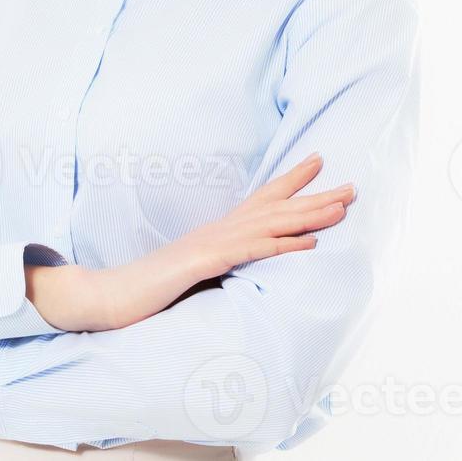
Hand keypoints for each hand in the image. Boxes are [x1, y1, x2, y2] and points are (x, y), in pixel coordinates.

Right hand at [96, 151, 354, 329]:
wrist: (108, 297)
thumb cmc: (147, 291)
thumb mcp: (190, 275)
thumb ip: (216, 265)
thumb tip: (239, 264)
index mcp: (215, 233)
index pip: (260, 201)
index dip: (291, 182)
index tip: (319, 163)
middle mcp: (216, 230)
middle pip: (274, 207)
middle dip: (315, 195)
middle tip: (352, 186)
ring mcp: (210, 244)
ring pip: (269, 223)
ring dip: (308, 214)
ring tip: (342, 207)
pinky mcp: (202, 262)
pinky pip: (249, 251)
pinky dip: (281, 245)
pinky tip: (307, 243)